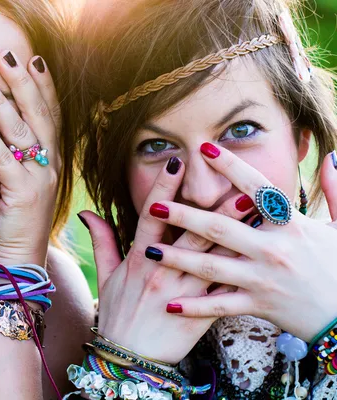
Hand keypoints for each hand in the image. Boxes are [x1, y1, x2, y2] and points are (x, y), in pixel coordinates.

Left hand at [0, 52, 60, 265]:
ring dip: (3, 104)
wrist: (19, 262)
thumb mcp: (17, 182)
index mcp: (50, 160)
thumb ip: (12, 154)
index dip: (42, 86)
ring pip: (24, 134)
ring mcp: (40, 180)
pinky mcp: (24, 197)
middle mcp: (50, 166)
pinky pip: (6, 162)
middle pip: (39, 115)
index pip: (49, 115)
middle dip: (23, 83)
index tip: (31, 59)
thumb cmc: (14, 221)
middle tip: (6, 55)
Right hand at [79, 157, 253, 364]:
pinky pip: (226, 290)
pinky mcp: (202, 312)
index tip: (178, 163)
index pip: (152, 217)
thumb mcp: (105, 276)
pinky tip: (262, 256)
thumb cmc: (117, 314)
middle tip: (239, 183)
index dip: (164, 189)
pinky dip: (244, 272)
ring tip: (260, 213)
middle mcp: (164, 272)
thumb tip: (87, 212)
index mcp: (139, 259)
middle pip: (195, 234)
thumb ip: (101, 240)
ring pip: (217, 258)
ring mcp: (185, 293)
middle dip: (218, 208)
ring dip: (239, 234)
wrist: (130, 359)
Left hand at [147, 144, 336, 340]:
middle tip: (155, 205)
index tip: (204, 149)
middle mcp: (273, 250)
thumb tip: (331, 157)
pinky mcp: (258, 305)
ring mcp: (262, 279)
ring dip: (178, 257)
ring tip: (150, 249)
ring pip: (212, 266)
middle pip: (221, 228)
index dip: (231, 167)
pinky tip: (170, 304)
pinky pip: (220, 306)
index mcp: (291, 225)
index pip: (256, 189)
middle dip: (185, 216)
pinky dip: (195, 306)